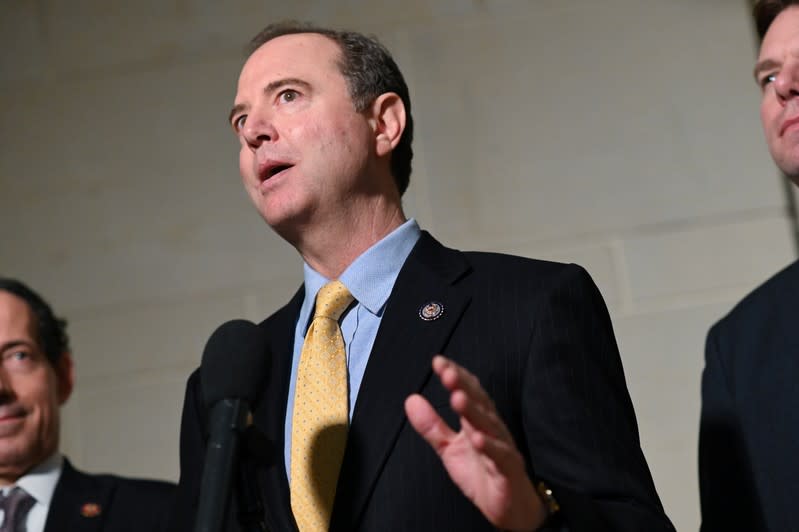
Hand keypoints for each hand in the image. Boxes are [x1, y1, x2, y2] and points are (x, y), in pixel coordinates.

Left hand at [404, 355, 546, 531]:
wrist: (509, 508)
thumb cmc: (482, 474)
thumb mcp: (449, 449)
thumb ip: (431, 425)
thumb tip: (411, 399)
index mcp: (478, 421)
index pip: (469, 392)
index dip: (455, 376)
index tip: (439, 362)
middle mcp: (492, 429)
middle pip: (479, 402)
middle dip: (463, 386)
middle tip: (447, 372)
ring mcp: (502, 448)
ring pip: (489, 425)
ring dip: (474, 411)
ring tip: (457, 398)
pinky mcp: (508, 470)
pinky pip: (500, 456)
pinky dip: (490, 446)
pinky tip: (477, 438)